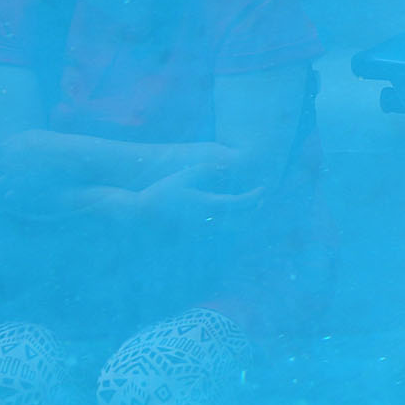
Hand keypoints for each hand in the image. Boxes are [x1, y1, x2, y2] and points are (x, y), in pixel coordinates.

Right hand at [138, 164, 265, 226]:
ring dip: (243, 221)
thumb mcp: (184, 176)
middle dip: (253, 212)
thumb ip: (207, 170)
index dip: (255, 196)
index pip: (241, 203)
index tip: (264, 189)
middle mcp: (209, 222)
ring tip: (248, 209)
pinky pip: (219, 234)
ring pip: (232, 230)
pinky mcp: (194, 238)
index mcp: (209, 205)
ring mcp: (201, 233)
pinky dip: (228, 226)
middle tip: (260, 201)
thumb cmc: (161, 192)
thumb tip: (227, 166)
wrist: (140, 217)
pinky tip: (228, 217)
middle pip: (242, 222)